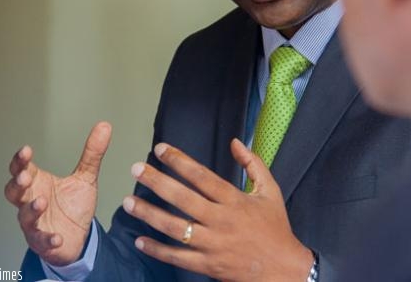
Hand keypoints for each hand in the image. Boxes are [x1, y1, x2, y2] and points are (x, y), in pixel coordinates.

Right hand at [4, 121, 111, 265]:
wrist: (78, 236)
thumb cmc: (72, 205)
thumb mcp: (85, 177)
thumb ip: (92, 153)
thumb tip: (104, 125)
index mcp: (38, 183)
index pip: (22, 169)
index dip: (20, 160)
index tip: (26, 150)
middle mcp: (31, 201)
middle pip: (14, 191)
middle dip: (18, 184)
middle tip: (26, 176)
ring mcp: (34, 222)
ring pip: (25, 216)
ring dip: (31, 209)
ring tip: (42, 201)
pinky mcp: (43, 241)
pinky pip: (41, 240)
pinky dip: (48, 239)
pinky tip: (57, 238)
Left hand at [123, 139, 312, 281]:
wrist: (283, 269)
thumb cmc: (275, 227)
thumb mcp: (271, 190)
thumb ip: (253, 164)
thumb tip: (235, 142)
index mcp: (235, 200)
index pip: (202, 175)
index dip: (179, 161)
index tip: (160, 149)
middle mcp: (221, 220)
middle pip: (182, 198)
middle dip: (157, 182)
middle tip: (136, 169)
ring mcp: (212, 244)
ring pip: (174, 228)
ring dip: (149, 214)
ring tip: (128, 202)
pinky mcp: (208, 265)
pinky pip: (177, 257)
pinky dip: (156, 249)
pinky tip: (140, 240)